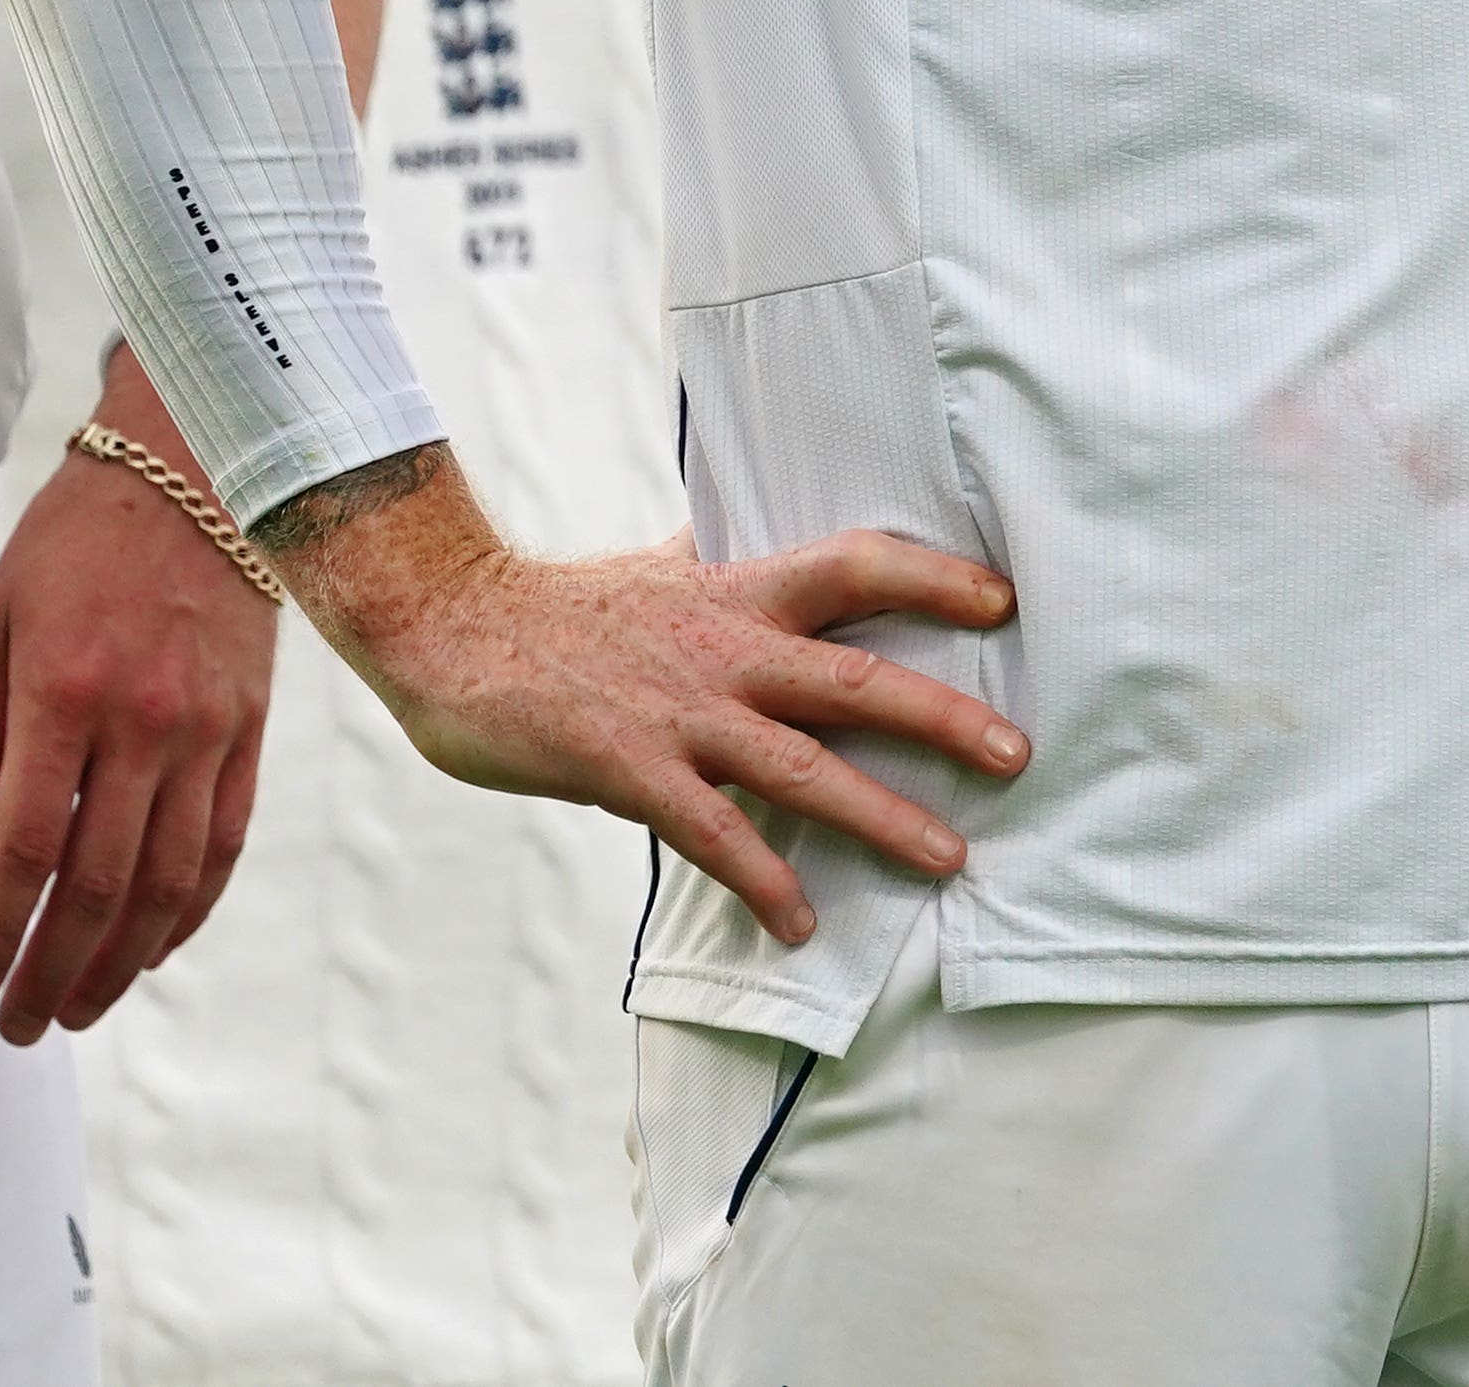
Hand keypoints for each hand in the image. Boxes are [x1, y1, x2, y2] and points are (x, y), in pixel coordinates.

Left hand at [0, 360, 284, 1044]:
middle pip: (99, 886)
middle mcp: (143, 724)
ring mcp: (207, 731)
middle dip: (53, 971)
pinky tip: (155, 948)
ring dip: (122, 961)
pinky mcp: (250, 730)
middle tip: (20, 1025)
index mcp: (65, 694)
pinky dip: (192, 909)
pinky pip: (225, 842)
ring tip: (81, 1009)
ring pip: (171, 881)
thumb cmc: (81, 538)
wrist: (201, 468)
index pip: (25, 850)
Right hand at [285, 451, 1027, 947]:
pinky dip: (765, 881)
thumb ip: (725, 566)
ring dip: (882, 816)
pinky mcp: (629, 769)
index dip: (932, 578)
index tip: (1002, 599)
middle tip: (1017, 754)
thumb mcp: (663, 569)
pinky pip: (714, 835)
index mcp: (737, 590)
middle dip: (945, 718)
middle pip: (857, 679)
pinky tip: (803, 923)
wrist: (451, 626)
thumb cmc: (563, 605)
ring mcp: (681, 713)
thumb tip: (767, 544)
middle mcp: (725, 648)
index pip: (855, 565)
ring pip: (803, 768)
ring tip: (949, 857)